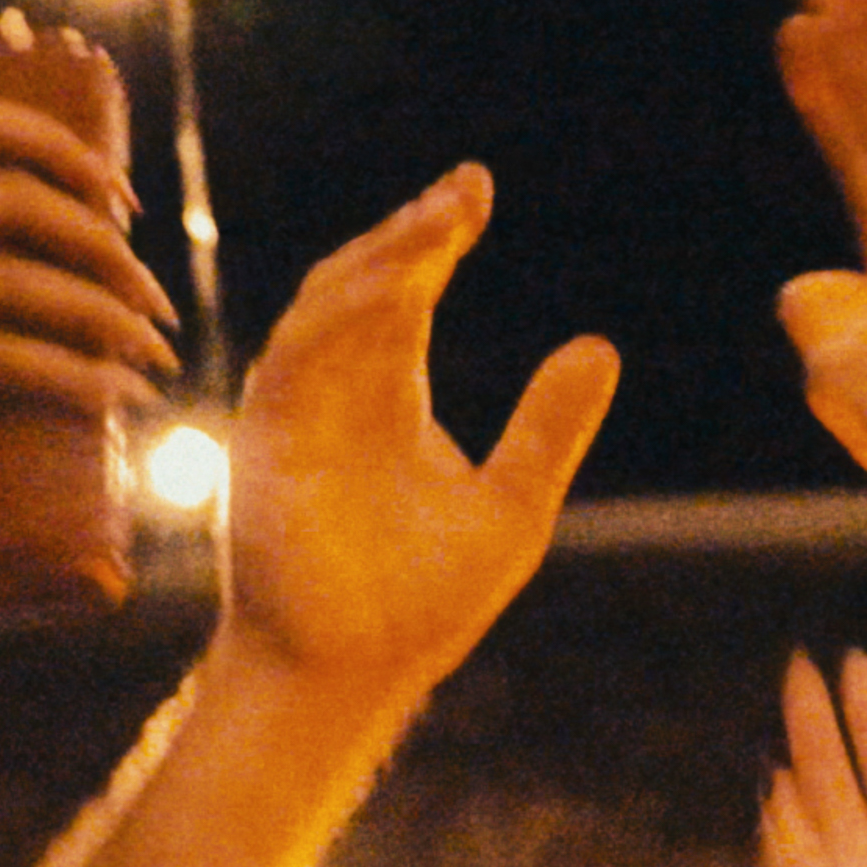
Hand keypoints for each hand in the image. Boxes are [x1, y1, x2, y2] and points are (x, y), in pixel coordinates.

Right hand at [0, 91, 176, 518]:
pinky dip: (76, 376)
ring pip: (22, 281)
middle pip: (16, 200)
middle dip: (107, 248)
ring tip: (159, 354)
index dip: (62, 146)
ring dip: (110, 318)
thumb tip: (67, 250)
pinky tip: (119, 393)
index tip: (124, 202)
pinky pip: (4, 354)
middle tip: (158, 302)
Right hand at [216, 166, 616, 695]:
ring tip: (440, 224)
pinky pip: (295, 359)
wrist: (353, 674)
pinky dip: (339, 318)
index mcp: (389, 398)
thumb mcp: (512, 504)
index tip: (476, 192)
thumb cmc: (423, 605)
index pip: (409, 297)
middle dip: (412, 233)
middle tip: (465, 191)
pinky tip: (392, 290)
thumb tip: (600, 345)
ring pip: (328, 307)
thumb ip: (548, 428)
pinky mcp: (267, 441)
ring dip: (380, 260)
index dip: (437, 241)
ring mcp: (298, 412)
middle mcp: (339, 392)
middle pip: (368, 284)